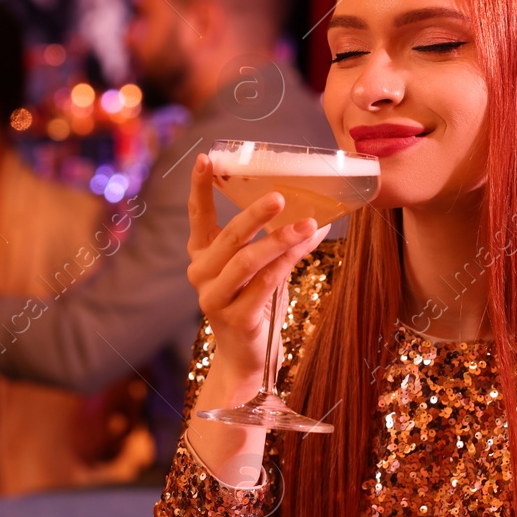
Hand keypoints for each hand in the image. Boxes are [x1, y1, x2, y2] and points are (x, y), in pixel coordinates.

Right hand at [185, 154, 327, 379]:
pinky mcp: (236, 317)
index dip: (200, 186)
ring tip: (308, 224)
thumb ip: (279, 244)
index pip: (198, 215)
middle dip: (254, 213)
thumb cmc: (254, 306)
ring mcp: (215, 298)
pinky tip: (305, 246)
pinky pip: (265, 283)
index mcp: (202, 256)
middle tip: (279, 195)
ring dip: (280, 240)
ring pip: (247, 260)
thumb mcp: (262, 269)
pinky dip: (288, 262)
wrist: (247, 358)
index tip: (206, 158)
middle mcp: (201, 275)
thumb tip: (318, 217)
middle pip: (228, 236)